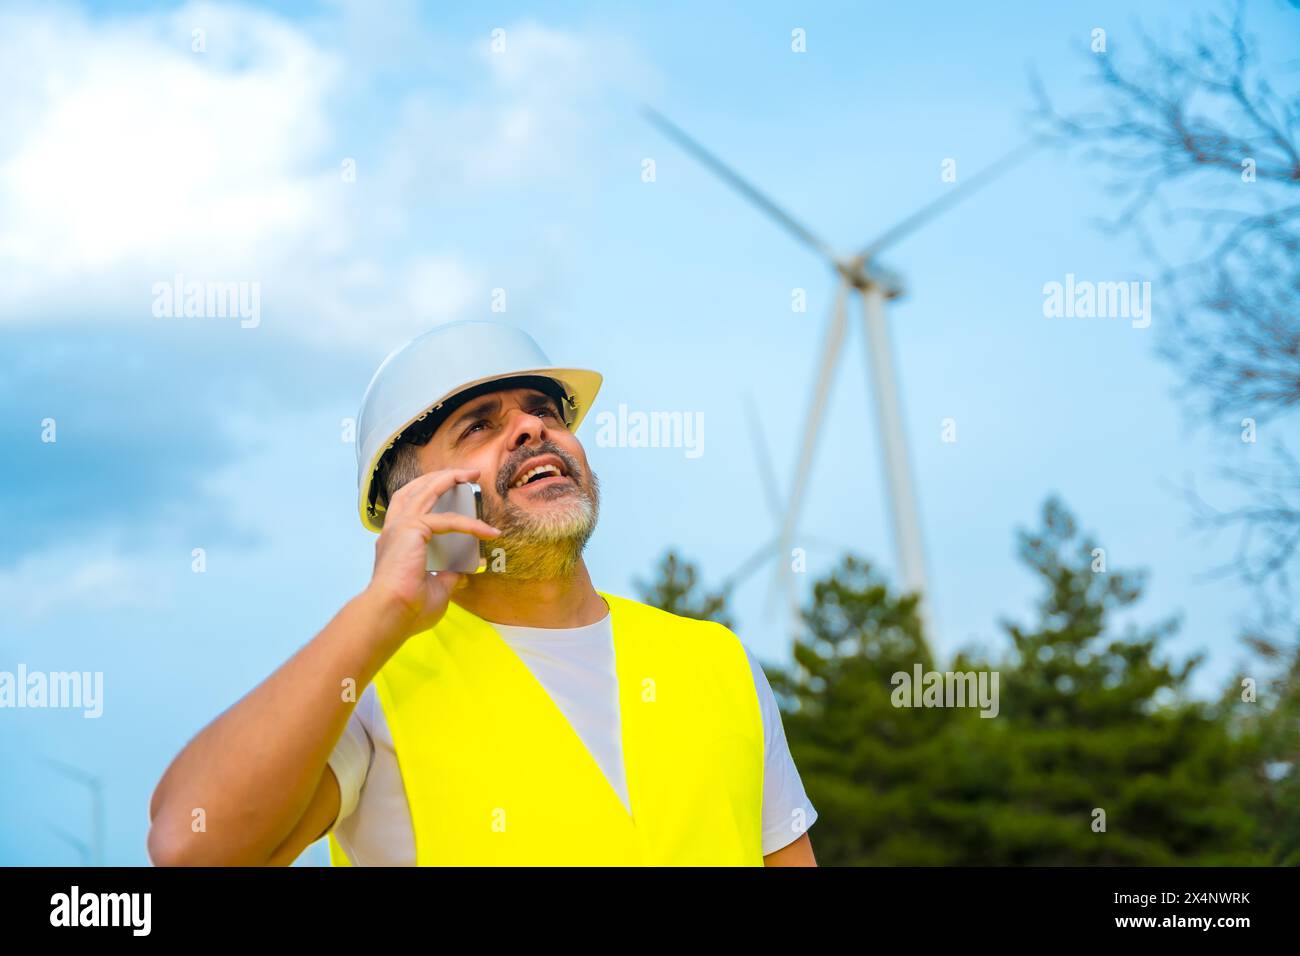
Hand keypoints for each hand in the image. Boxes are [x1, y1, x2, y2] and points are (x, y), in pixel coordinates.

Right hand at [363, 468, 500, 641]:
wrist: (391, 615)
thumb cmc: (407, 609)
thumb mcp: (435, 590)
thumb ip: (447, 578)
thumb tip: (462, 574)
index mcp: (395, 543)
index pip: (411, 510)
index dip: (433, 500)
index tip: (457, 503)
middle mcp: (393, 530)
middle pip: (414, 490)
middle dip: (440, 477)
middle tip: (465, 475)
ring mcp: (400, 527)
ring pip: (425, 490)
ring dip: (449, 478)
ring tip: (470, 475)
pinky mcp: (412, 529)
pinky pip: (448, 521)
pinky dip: (469, 524)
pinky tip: (487, 531)